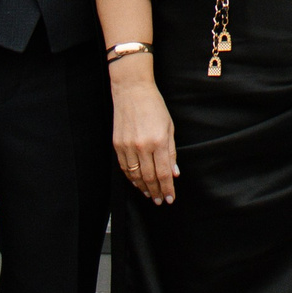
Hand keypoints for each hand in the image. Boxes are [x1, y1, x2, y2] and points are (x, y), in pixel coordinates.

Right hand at [110, 60, 177, 204]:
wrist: (132, 91)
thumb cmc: (154, 106)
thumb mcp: (169, 127)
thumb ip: (171, 152)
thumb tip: (174, 173)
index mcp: (158, 141)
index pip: (163, 173)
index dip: (167, 188)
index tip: (170, 198)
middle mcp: (142, 146)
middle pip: (149, 178)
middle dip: (156, 192)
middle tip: (160, 201)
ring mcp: (127, 147)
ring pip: (135, 176)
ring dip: (143, 188)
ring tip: (150, 195)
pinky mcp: (117, 145)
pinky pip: (124, 168)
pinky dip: (131, 178)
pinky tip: (137, 183)